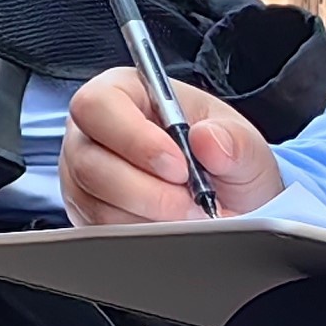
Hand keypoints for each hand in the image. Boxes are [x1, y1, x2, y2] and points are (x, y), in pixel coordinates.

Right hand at [61, 64, 282, 221]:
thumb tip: (208, 140)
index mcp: (123, 92)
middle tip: (189, 200)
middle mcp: (92, 131)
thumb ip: (234, 139)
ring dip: (148, 215)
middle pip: (89, 163)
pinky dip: (140, 233)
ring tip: (186, 211)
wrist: (223, 196)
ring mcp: (82, 174)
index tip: (178, 166)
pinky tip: (167, 223)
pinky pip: (100, 230)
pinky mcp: (86, 211)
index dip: (134, 138)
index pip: (99, 106)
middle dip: (147, 191)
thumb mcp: (243, 142)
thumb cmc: (221, 156)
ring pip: (95, 203)